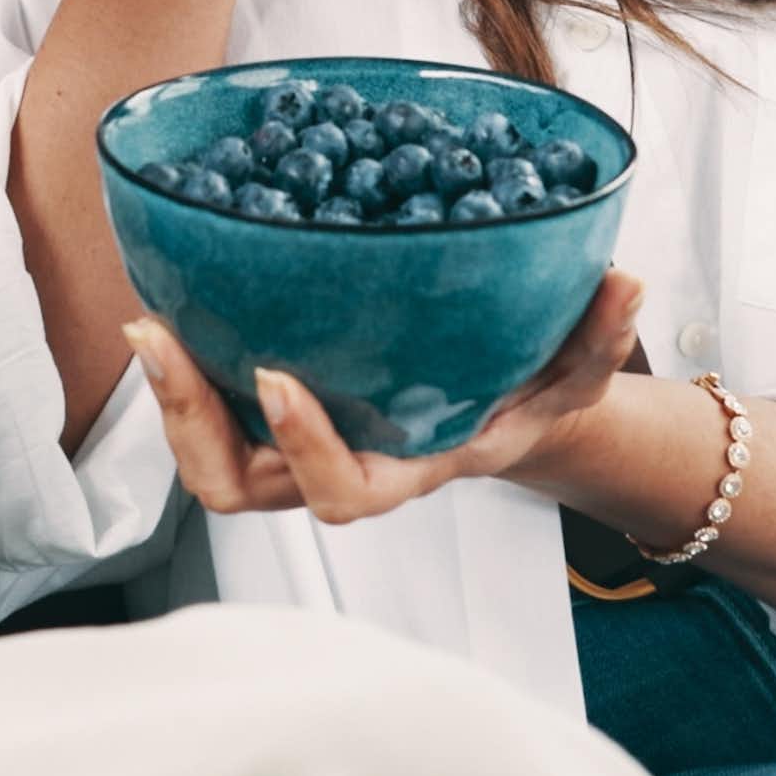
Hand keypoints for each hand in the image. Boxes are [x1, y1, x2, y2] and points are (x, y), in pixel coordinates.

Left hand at [125, 270, 644, 524]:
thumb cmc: (530, 389)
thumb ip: (598, 337)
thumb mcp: (575, 371)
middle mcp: (339, 467)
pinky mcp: (267, 414)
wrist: (494, 403)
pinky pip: (209, 410)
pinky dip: (181, 365)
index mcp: (407, 467)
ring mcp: (294, 448)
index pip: (342, 491)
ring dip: (169, 397)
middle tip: (161, 335)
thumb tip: (626, 283)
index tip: (277, 374)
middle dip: (189, 421)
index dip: (304, 446)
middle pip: (239, 489)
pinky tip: (166, 290)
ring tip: (149, 317)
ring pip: (209, 461)